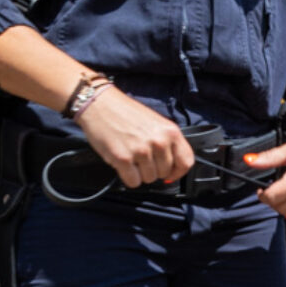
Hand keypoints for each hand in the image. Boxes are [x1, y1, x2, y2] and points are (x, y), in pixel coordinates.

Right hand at [76, 87, 194, 187]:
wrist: (100, 104)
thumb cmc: (126, 113)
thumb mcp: (156, 123)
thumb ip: (168, 143)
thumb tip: (173, 168)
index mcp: (170, 132)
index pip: (186, 162)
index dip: (178, 172)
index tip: (171, 174)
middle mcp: (159, 142)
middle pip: (165, 173)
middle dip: (154, 169)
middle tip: (142, 157)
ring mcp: (141, 151)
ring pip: (149, 179)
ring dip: (139, 173)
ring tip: (131, 156)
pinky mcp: (123, 159)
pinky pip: (133, 182)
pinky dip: (128, 177)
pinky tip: (123, 163)